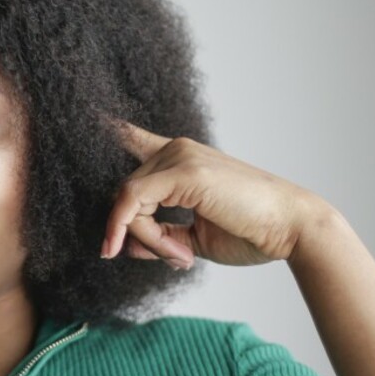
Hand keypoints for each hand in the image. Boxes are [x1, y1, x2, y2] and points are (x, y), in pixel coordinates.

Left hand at [102, 122, 330, 268]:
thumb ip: (158, 236)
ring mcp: (179, 156)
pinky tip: (176, 253)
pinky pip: (134, 203)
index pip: (131, 137)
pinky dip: (144, 233)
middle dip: (135, 233)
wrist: (291, 230)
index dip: (105, 128)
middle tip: (174, 259)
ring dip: (143, 238)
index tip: (83, 116)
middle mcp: (176, 149)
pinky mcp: (183, 170)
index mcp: (180, 158)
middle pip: (123, 191)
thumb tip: (121, 246)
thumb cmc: (250, 232)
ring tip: (181, 258)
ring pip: (125, 199)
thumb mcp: (193, 238)